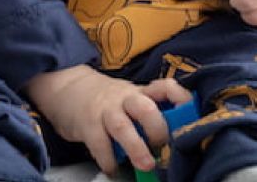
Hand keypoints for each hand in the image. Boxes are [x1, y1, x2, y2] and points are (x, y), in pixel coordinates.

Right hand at [26, 65, 192, 174]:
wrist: (66, 88)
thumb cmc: (106, 100)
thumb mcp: (129, 98)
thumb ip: (149, 113)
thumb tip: (176, 140)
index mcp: (139, 92)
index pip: (164, 88)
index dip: (180, 99)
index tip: (190, 116)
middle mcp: (123, 99)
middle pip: (145, 108)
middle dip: (158, 129)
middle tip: (163, 147)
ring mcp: (104, 111)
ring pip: (122, 126)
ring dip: (136, 148)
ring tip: (146, 165)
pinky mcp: (87, 125)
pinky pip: (99, 144)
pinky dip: (108, 160)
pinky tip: (113, 168)